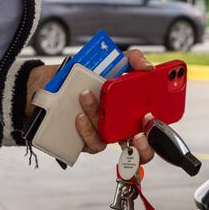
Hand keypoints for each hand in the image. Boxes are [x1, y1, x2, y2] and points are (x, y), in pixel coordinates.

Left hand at [75, 48, 154, 163]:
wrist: (51, 82)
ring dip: (99, 119)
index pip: (153, 127)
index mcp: (133, 110)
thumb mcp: (112, 62)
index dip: (157, 131)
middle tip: (139, 132)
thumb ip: (133, 59)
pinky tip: (79, 115)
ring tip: (87, 96)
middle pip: (141, 150)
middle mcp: (121, 126)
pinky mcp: (86, 141)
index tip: (152, 118)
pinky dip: (86, 129)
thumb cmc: (86, 75)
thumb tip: (148, 67)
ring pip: (111, 140)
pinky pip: (92, 142)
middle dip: (144, 147)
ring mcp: (104, 134)